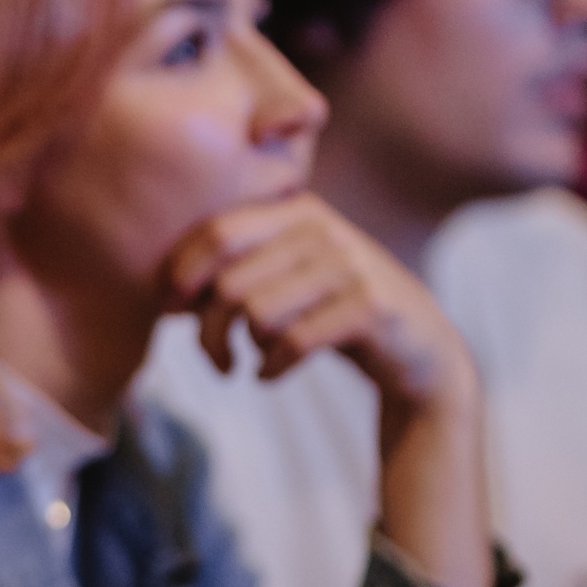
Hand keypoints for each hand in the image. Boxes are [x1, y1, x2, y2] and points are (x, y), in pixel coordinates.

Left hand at [163, 194, 476, 415]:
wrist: (420, 350)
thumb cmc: (333, 312)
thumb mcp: (288, 275)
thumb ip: (239, 266)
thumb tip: (166, 294)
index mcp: (297, 211)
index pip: (216, 232)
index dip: (181, 275)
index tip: (173, 311)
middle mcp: (325, 229)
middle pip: (229, 281)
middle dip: (206, 329)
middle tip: (212, 357)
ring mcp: (352, 266)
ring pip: (257, 314)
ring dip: (239, 351)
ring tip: (248, 362)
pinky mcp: (372, 308)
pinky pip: (294, 342)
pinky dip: (270, 368)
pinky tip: (269, 375)